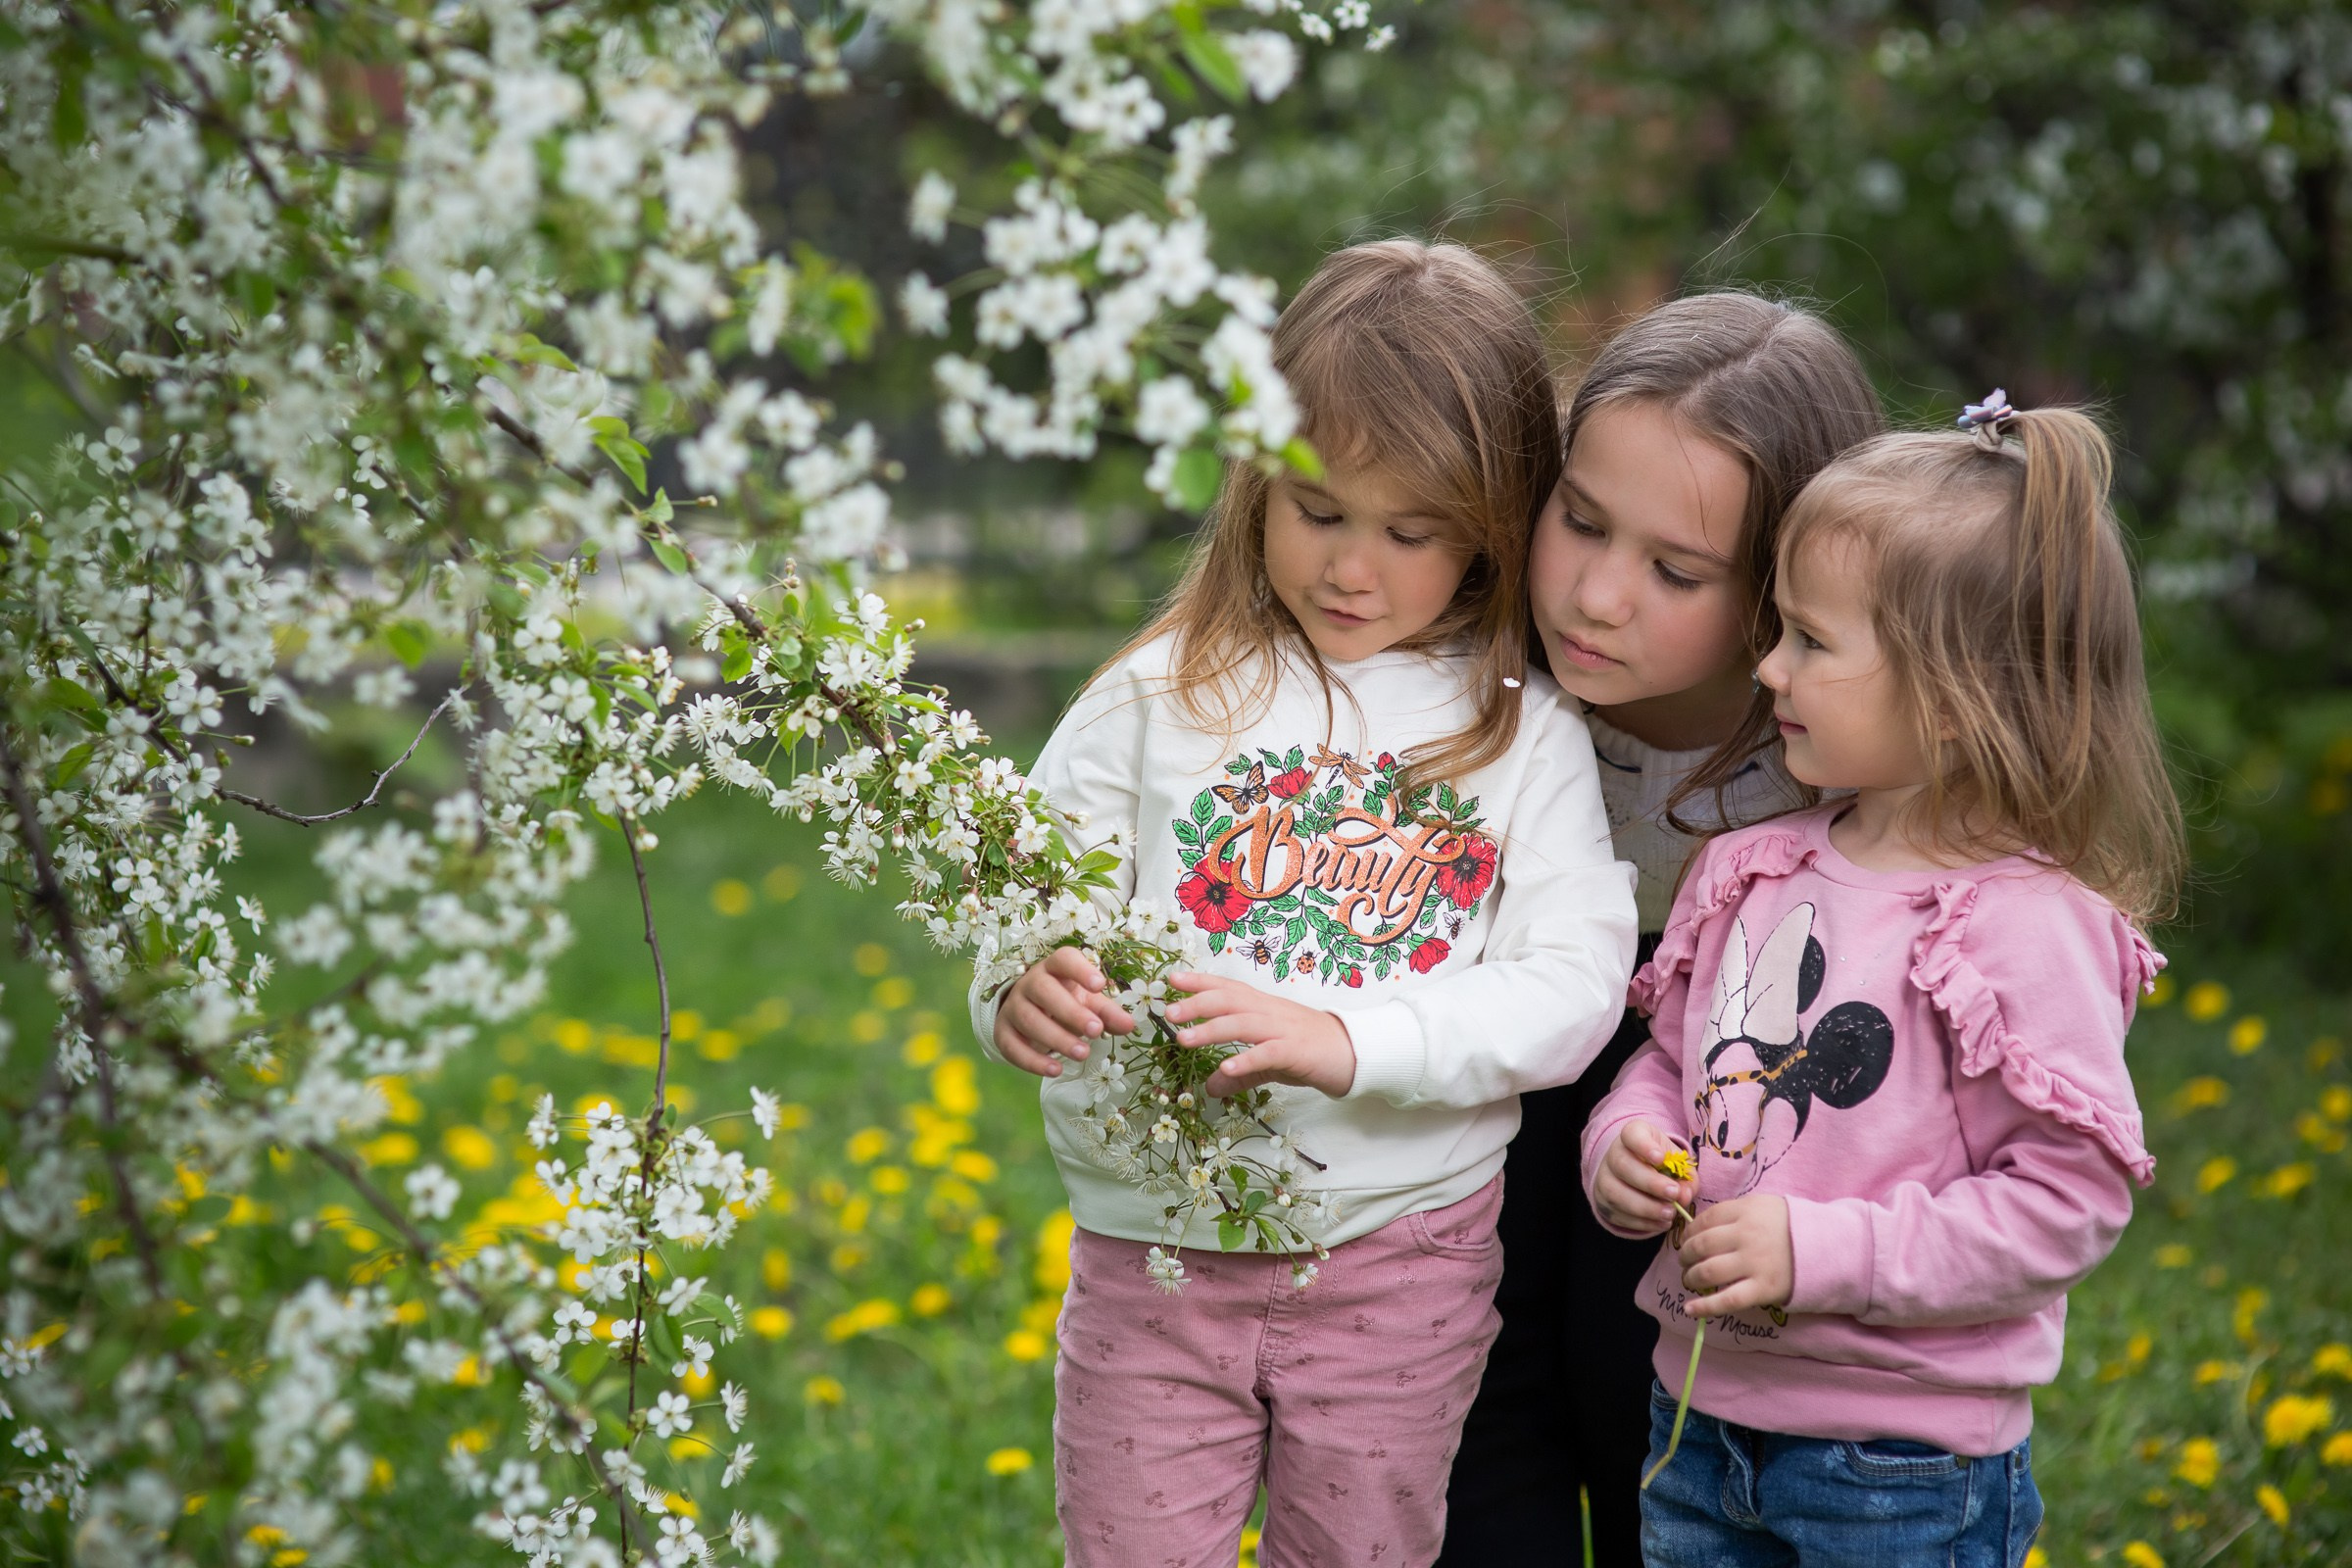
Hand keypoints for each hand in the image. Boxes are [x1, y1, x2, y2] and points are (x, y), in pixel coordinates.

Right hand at [993, 948, 1135, 1078]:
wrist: (1030, 1013)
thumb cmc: (1066, 1001)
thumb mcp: (1088, 1003)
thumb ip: (1107, 1012)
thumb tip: (1129, 1025)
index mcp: (1054, 968)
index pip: (1063, 960)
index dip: (1080, 970)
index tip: (1100, 984)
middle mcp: (1029, 983)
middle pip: (1044, 991)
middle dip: (1071, 1012)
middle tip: (1096, 1031)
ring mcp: (1013, 1007)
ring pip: (1030, 1020)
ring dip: (1057, 1039)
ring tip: (1082, 1053)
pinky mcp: (1002, 1032)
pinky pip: (1012, 1046)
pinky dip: (1033, 1061)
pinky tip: (1056, 1070)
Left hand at [1163, 970, 1356, 1098]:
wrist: (1356, 1055)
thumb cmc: (1310, 1052)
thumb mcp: (1269, 1063)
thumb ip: (1240, 1073)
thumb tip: (1210, 1087)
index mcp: (1263, 1008)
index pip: (1227, 988)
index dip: (1200, 982)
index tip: (1171, 978)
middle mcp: (1270, 1012)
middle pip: (1230, 1001)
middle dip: (1197, 1003)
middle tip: (1169, 1011)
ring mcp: (1284, 1031)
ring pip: (1243, 1023)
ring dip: (1211, 1029)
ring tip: (1184, 1039)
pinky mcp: (1297, 1052)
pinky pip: (1268, 1054)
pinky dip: (1246, 1060)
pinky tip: (1226, 1069)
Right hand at [1593, 1119, 1696, 1236]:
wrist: (1640, 1174)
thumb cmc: (1662, 1164)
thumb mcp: (1678, 1162)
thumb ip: (1685, 1177)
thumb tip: (1683, 1196)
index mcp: (1633, 1135)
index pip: (1631, 1134)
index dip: (1644, 1146)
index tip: (1660, 1158)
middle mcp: (1613, 1154)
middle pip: (1622, 1165)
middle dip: (1650, 1183)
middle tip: (1673, 1194)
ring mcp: (1604, 1179)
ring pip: (1615, 1193)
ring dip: (1645, 1207)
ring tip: (1669, 1213)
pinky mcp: (1602, 1202)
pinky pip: (1617, 1214)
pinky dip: (1641, 1222)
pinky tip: (1661, 1223)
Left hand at [1677, 1194, 1792, 1316]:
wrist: (1828, 1248)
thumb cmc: (1789, 1226)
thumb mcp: (1762, 1206)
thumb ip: (1733, 1213)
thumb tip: (1698, 1228)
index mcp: (1745, 1211)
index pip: (1704, 1220)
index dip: (1689, 1232)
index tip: (1686, 1240)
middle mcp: (1747, 1235)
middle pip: (1701, 1246)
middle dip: (1686, 1256)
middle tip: (1685, 1262)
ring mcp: (1755, 1263)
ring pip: (1708, 1272)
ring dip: (1691, 1278)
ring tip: (1690, 1280)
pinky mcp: (1763, 1289)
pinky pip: (1727, 1301)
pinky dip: (1705, 1307)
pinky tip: (1690, 1310)